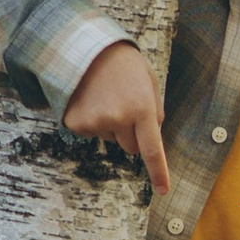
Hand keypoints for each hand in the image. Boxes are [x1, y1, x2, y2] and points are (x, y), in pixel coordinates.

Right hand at [64, 40, 168, 194]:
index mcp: (142, 108)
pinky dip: (91, 121)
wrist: (85, 48)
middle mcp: (119, 119)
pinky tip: (90, 99)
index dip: (159, 173)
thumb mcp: (149, 83)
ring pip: (110, 139)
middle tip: (124, 105)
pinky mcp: (76, 123)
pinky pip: (91, 133)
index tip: (163, 191)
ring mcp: (95, 122)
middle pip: (131, 148)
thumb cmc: (123, 65)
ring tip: (105, 96)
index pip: (153, 150)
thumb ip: (154, 112)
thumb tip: (151, 141)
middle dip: (131, 133)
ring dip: (110, 124)